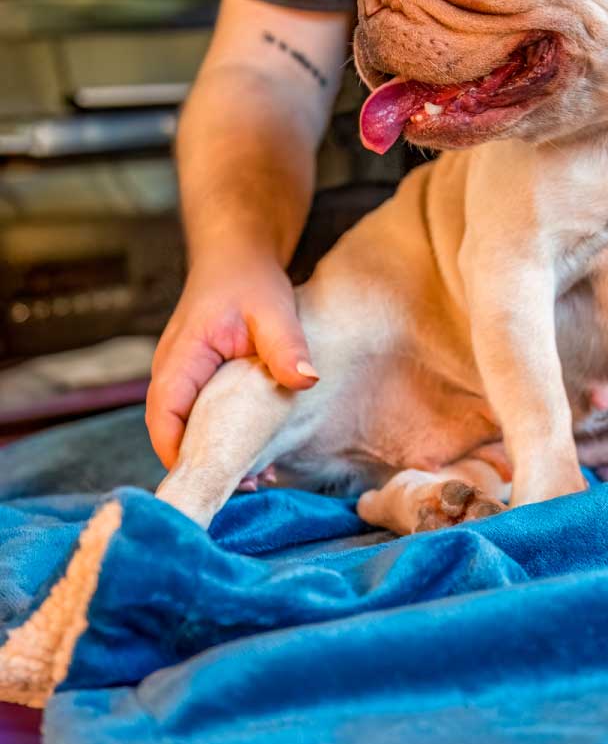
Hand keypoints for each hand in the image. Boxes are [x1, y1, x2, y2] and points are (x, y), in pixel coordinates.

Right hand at [146, 252, 317, 468]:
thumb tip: (305, 380)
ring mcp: (184, 380)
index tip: (220, 478)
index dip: (183, 454)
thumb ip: (285, 345)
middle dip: (206, 463)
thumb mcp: (271, 309)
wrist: (237, 258)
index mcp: (179, 360)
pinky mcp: (200, 384)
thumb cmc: (248, 280)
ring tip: (260, 477)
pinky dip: (225, 437)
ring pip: (189, 429)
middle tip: (252, 486)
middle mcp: (172, 374)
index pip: (165, 418)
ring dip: (217, 453)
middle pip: (174, 433)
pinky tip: (258, 452)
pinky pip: (203, 419)